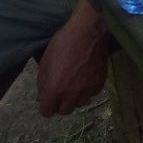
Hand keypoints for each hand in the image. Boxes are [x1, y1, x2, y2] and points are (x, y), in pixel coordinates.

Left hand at [36, 0, 112, 115]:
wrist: (89, 30)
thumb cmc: (63, 43)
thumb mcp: (45, 62)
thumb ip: (43, 83)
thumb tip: (43, 96)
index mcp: (53, 90)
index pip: (47, 112)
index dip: (47, 105)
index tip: (49, 97)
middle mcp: (70, 95)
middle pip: (64, 111)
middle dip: (61, 103)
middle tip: (62, 90)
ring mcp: (87, 90)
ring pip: (79, 103)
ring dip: (76, 97)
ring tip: (76, 82)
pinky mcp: (100, 83)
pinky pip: (91, 94)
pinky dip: (88, 89)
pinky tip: (86, 76)